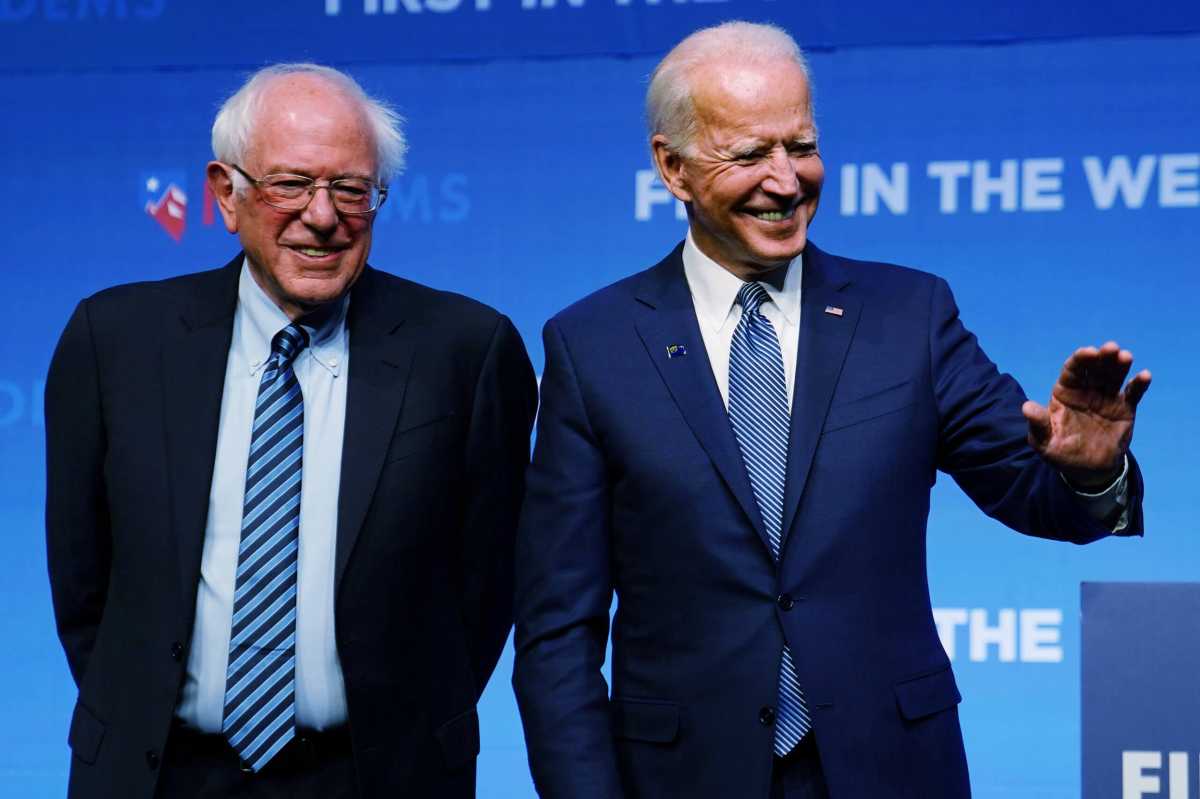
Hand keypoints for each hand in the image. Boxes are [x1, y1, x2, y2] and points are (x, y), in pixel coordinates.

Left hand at [1022, 341, 1150, 490]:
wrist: (1087, 470)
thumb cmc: (1060, 452)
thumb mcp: (1044, 442)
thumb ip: (1038, 424)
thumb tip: (1026, 408)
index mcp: (1065, 393)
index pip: (1072, 371)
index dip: (1080, 360)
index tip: (1088, 352)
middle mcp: (1086, 390)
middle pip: (1095, 369)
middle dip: (1103, 357)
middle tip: (1111, 348)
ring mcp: (1106, 397)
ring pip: (1114, 376)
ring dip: (1120, 365)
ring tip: (1126, 356)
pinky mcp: (1124, 409)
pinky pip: (1132, 394)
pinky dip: (1139, 384)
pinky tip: (1145, 375)